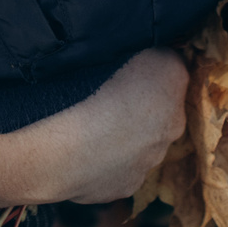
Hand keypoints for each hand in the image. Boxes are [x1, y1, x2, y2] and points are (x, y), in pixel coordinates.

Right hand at [0, 48, 187, 212]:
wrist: (55, 148)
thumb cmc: (78, 83)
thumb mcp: (110, 40)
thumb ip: (132, 42)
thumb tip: (138, 45)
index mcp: (171, 77)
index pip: (170, 65)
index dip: (147, 66)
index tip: (124, 66)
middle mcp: (172, 122)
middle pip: (161, 107)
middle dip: (140, 103)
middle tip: (104, 95)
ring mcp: (149, 159)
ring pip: (141, 141)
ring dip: (123, 133)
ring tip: (86, 125)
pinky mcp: (126, 187)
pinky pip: (120, 168)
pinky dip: (106, 160)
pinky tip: (81, 150)